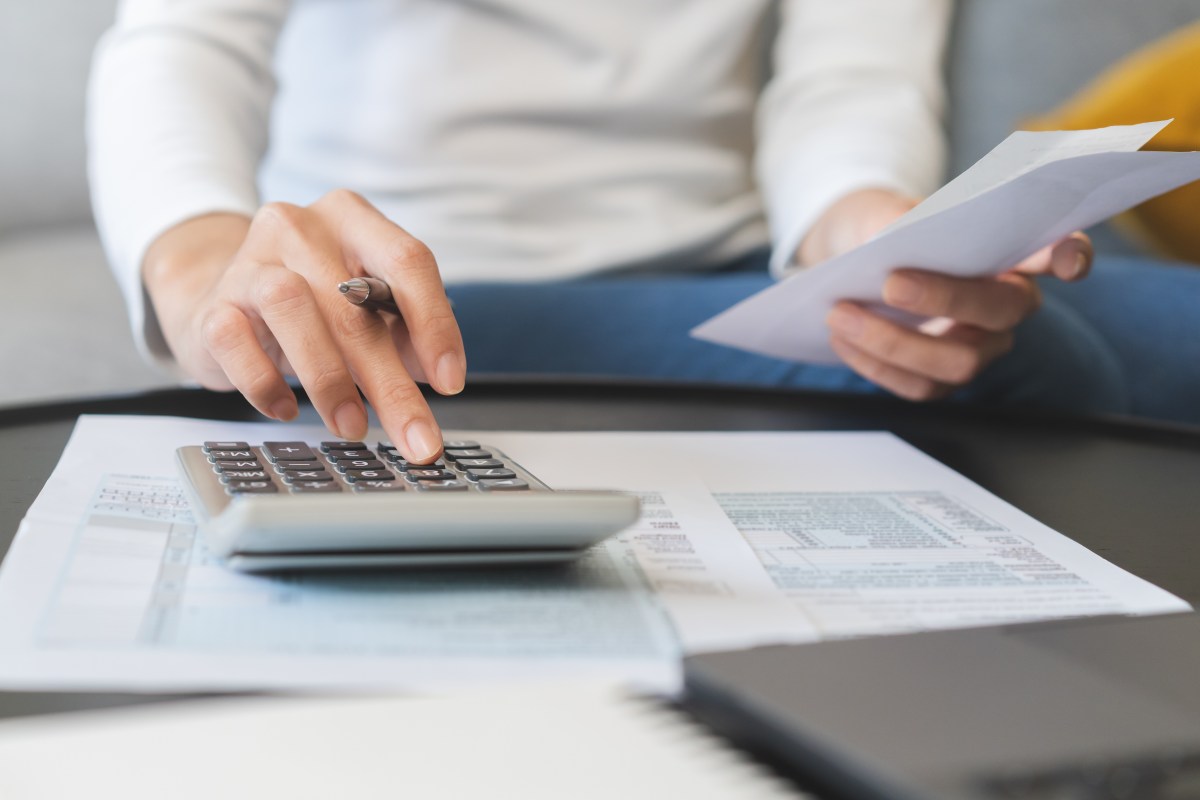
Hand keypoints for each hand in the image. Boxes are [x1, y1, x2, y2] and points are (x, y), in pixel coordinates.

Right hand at [142, 190, 464, 462]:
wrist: (217, 296)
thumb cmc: (311, 304)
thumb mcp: (365, 306)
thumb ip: (405, 332)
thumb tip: (438, 377)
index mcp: (353, 218)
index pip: (407, 260)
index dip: (436, 325)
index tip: (450, 382)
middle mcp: (299, 228)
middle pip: (355, 306)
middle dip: (392, 384)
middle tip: (416, 437)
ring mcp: (249, 262)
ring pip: (293, 310)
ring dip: (330, 380)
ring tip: (353, 427)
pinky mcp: (212, 304)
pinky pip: (236, 344)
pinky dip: (265, 384)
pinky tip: (287, 409)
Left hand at [801, 189, 1093, 400]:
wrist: (850, 265)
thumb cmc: (885, 232)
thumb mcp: (886, 214)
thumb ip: (896, 220)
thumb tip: (891, 238)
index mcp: (1012, 254)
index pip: (1060, 252)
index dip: (1072, 257)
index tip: (1068, 261)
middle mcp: (1008, 306)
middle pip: (1000, 312)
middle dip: (946, 299)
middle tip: (891, 282)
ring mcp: (979, 347)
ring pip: (959, 362)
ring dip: (895, 341)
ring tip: (841, 314)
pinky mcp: (942, 379)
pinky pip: (919, 386)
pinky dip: (875, 364)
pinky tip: (843, 339)